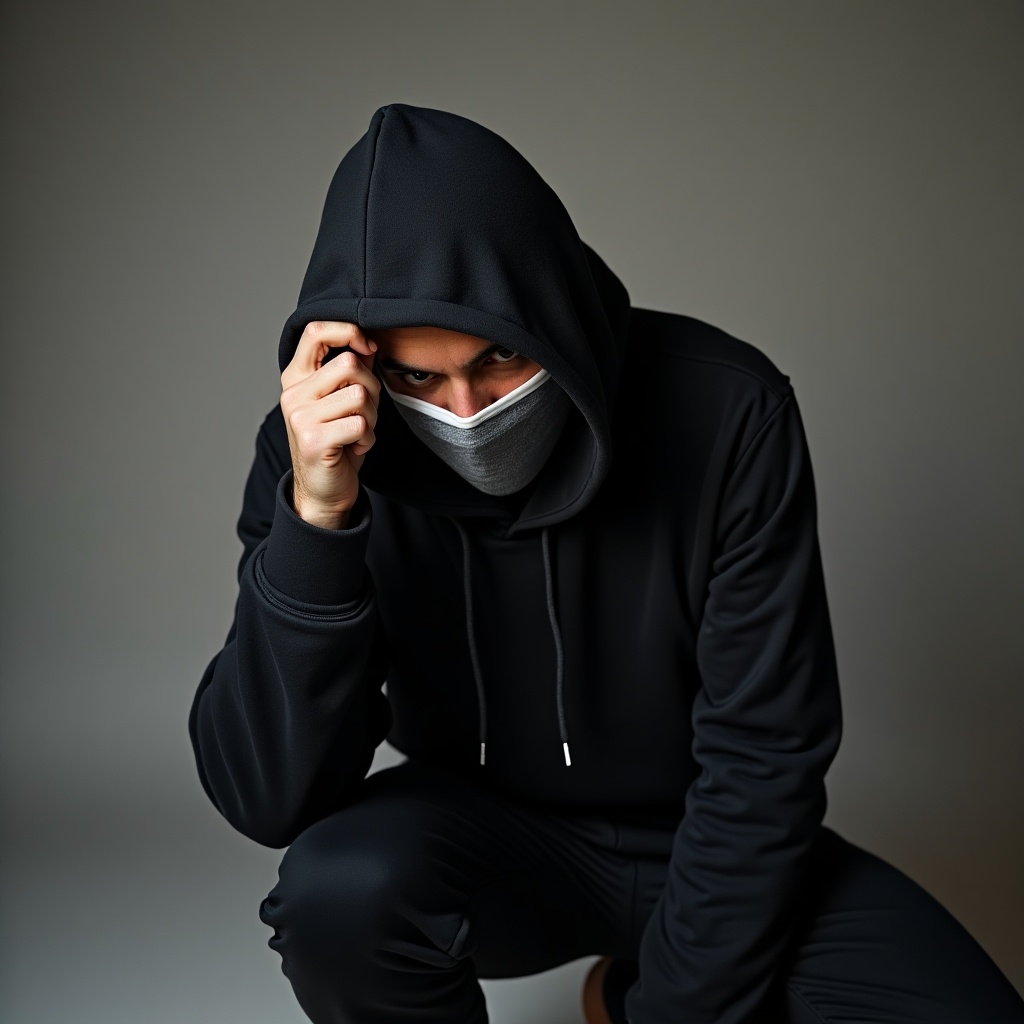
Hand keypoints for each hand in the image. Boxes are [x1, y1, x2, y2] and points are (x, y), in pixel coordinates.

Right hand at [279, 321, 379, 528]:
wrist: (323, 491)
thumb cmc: (336, 443)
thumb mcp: (340, 402)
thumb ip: (349, 373)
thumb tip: (369, 344)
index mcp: (296, 378)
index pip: (316, 331)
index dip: (348, 332)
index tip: (368, 348)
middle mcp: (292, 394)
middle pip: (349, 364)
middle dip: (371, 389)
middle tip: (364, 413)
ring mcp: (300, 416)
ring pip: (359, 394)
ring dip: (371, 417)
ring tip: (357, 432)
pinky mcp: (313, 440)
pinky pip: (359, 423)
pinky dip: (367, 438)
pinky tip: (354, 448)